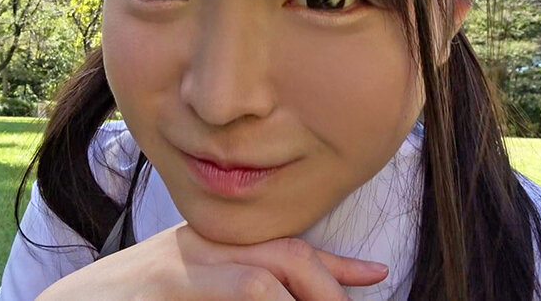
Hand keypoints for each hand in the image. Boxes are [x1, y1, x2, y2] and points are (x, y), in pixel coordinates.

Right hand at [37, 223, 387, 300]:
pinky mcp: (165, 288)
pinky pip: (240, 291)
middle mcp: (200, 247)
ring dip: (307, 298)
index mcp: (209, 245)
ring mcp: (181, 268)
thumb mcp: (188, 287)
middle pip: (285, 255)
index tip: (375, 275)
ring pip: (265, 281)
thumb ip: (234, 285)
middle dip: (328, 286)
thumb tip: (277, 292)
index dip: (336, 264)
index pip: (285, 245)